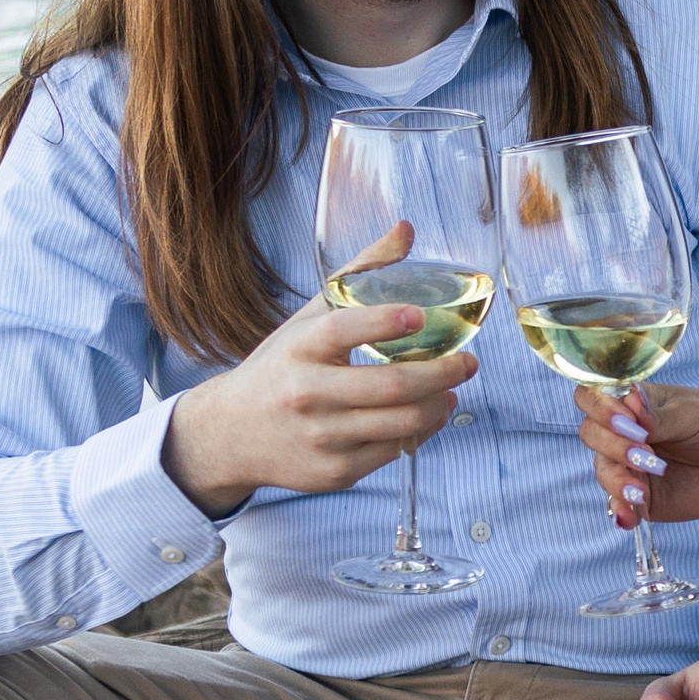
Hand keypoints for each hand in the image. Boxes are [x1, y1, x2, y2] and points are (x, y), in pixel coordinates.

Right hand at [162, 295, 477, 517]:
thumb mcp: (310, 317)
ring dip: (440, 404)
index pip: (344, 330)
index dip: (385, 321)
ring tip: (453, 388)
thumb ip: (360, 274)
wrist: (229, 433)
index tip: (420, 315)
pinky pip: (393, 451)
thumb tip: (406, 229)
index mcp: (300, 348)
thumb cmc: (281, 365)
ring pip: (401, 423)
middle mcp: (307, 393)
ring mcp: (320, 436)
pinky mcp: (333, 471)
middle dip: (443, 373)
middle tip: (469, 362)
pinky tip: (430, 413)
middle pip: (391, 386)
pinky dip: (421, 431)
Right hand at [575, 384, 698, 531]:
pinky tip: (630, 513)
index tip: (625, 420)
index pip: (594, 398)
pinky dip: (620, 509)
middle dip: (613, 444)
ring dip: (617, 478)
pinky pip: (618, 504)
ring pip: (602, 469)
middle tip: (645, 453)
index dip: (600, 408)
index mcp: (636, 403)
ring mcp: (630, 466)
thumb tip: (627, 400)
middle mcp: (626, 432)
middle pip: (591, 433)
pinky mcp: (640, 497)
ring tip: (641, 489)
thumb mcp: (695, 414)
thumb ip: (659, 414)